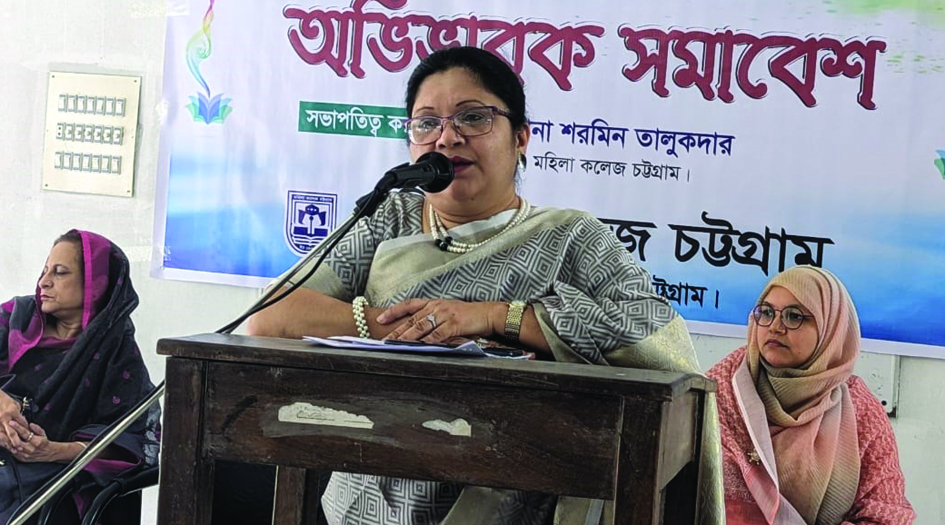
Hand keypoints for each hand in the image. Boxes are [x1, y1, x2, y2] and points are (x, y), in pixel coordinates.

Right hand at [0, 391, 29, 451]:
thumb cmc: (3, 399)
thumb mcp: (14, 403)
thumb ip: (18, 413)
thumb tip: (22, 420)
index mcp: (12, 411)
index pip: (22, 423)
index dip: (26, 430)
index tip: (29, 435)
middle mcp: (4, 418)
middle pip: (12, 432)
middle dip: (17, 441)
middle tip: (21, 448)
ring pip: (3, 436)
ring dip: (8, 443)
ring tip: (13, 449)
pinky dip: (1, 441)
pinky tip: (4, 445)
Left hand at [5, 421, 77, 462]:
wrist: (49, 454)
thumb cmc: (45, 443)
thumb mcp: (43, 434)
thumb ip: (37, 428)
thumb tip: (30, 424)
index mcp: (37, 441)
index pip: (25, 433)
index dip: (18, 427)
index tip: (12, 422)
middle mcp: (31, 448)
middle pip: (17, 441)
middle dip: (10, 434)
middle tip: (4, 428)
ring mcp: (25, 454)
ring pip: (13, 447)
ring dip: (6, 441)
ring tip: (0, 435)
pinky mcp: (22, 458)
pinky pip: (12, 452)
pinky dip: (8, 447)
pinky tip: (3, 443)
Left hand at [378, 299, 504, 342]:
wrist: (488, 313)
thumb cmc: (469, 315)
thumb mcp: (448, 311)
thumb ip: (433, 318)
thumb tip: (417, 330)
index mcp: (434, 302)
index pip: (409, 305)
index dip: (393, 311)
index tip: (380, 318)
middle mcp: (437, 306)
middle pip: (411, 319)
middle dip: (396, 331)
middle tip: (383, 339)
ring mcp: (445, 314)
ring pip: (420, 327)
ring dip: (406, 337)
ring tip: (395, 345)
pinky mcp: (454, 324)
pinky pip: (437, 334)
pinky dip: (426, 341)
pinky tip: (418, 347)